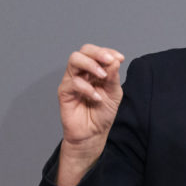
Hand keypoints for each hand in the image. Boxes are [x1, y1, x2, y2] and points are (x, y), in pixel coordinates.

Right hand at [56, 43, 124, 185]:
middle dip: (98, 53)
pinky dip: (86, 87)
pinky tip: (96, 97)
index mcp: (95, 70)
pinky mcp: (64, 92)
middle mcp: (82, 72)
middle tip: (109, 61)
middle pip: (84, 51)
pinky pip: (73, 82)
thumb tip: (115, 61)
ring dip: (91, 64)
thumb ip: (113, 77)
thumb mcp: (114, 94)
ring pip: (75, 60)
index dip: (108, 52)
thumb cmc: (102, 114)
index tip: (120, 58)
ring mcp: (72, 80)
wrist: (93, 134)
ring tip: (102, 76)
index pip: (97, 53)